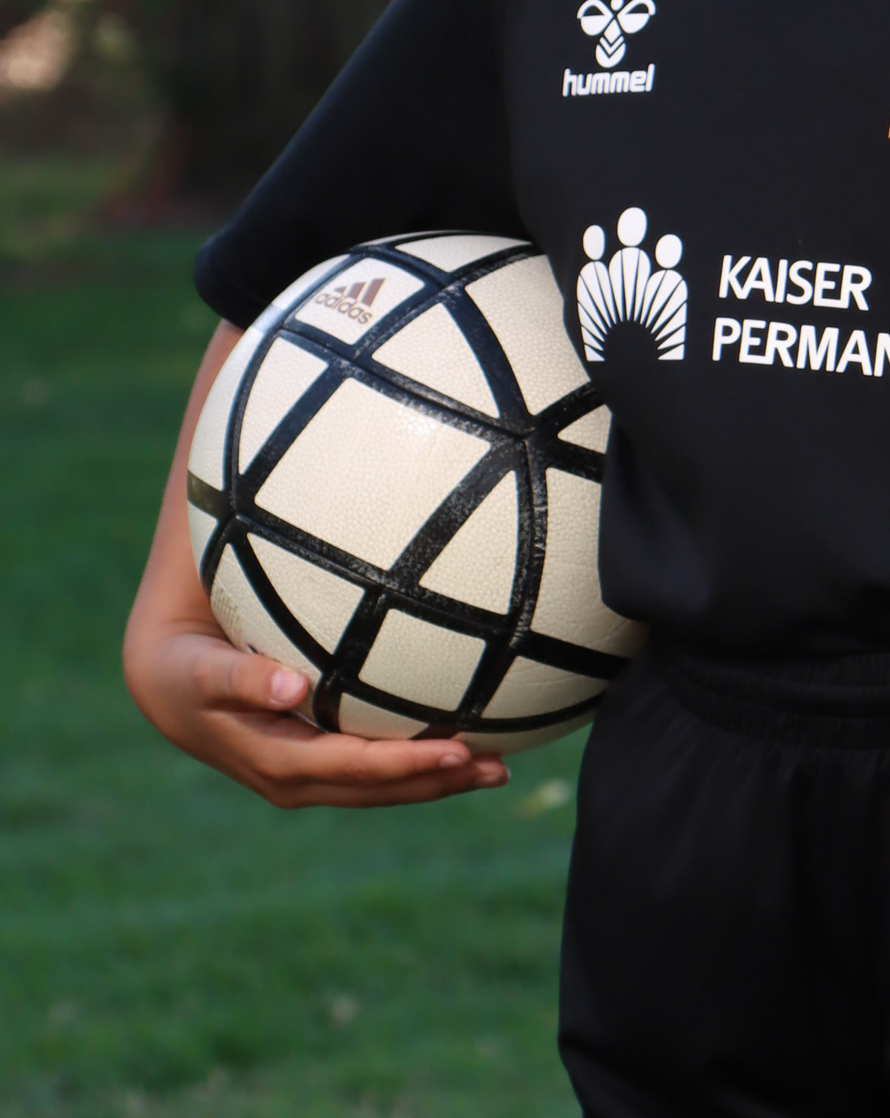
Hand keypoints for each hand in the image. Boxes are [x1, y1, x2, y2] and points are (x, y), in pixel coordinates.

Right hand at [124, 620, 509, 809]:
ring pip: (383, 788)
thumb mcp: (203, 671)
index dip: (408, 764)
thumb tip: (294, 683)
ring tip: (497, 769)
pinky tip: (462, 750)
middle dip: (439, 782)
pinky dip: (417, 765)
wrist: (165, 686)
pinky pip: (374, 772)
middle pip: (381, 789)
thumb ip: (242, 677)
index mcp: (278, 762)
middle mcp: (297, 781)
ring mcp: (308, 778)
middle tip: (499, 767)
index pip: (356, 769)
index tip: (459, 750)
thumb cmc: (187, 667)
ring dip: (439, 781)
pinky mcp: (315, 765)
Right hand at [126, 317, 508, 809]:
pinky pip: (357, 777)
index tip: (288, 682)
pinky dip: (414, 773)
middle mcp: (203, 727)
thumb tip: (263, 332)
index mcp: (168, 665)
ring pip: (328, 785)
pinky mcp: (291, 771)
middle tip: (437, 745)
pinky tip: (492, 755)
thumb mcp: (209, 493)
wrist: (182, 600)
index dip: (242, 687)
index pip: (205, 679)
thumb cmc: (205, 538)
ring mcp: (246, 760)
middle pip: (284, 761)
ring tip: (481, 763)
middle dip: (367, 761)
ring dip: (404, 781)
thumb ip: (245, 444)